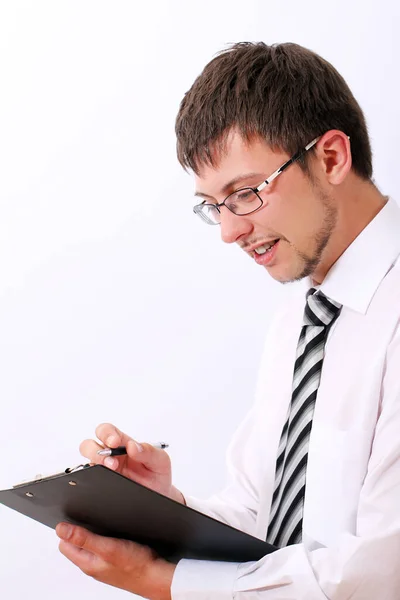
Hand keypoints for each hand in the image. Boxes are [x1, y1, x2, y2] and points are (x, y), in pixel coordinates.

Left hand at [56, 522, 174, 599]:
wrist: (157, 576)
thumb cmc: (136, 565)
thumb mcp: (108, 547)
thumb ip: (84, 538)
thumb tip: (61, 529)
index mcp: (87, 563)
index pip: (64, 544)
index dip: (67, 529)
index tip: (73, 516)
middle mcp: (93, 565)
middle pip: (76, 544)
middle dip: (78, 530)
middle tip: (87, 516)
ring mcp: (104, 564)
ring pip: (90, 545)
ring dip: (92, 533)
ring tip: (99, 521)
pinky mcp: (115, 561)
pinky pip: (103, 547)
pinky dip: (104, 537)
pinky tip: (113, 532)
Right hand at [80, 423, 184, 503]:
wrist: (159, 496)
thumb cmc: (158, 474)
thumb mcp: (160, 461)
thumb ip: (150, 451)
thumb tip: (133, 446)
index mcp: (123, 443)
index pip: (108, 431)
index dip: (107, 434)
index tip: (114, 442)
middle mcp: (110, 455)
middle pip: (89, 444)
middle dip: (96, 449)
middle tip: (111, 460)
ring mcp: (105, 470)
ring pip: (87, 460)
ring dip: (96, 462)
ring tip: (112, 469)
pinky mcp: (101, 483)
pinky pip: (89, 479)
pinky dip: (92, 478)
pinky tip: (105, 481)